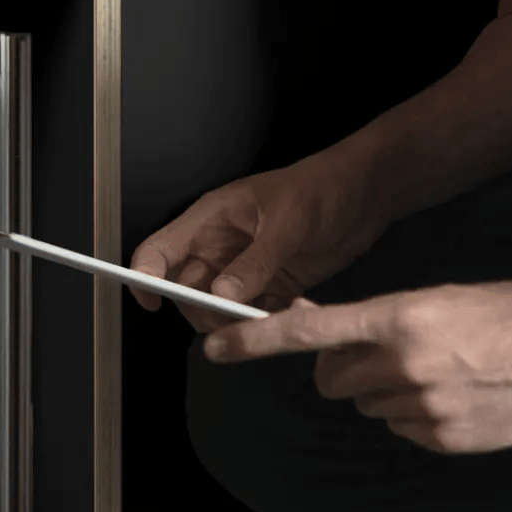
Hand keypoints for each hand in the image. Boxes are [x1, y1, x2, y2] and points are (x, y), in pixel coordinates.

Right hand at [128, 157, 386, 332]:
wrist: (364, 194)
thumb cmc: (319, 188)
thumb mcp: (285, 223)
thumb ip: (254, 262)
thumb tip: (221, 297)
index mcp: (210, 220)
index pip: (159, 250)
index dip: (146, 277)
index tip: (152, 304)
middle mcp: (220, 247)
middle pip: (187, 289)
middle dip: (204, 309)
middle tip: (235, 316)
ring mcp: (245, 268)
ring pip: (219, 308)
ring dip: (238, 321)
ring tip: (271, 316)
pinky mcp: (272, 286)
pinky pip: (254, 314)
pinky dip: (267, 323)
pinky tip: (293, 311)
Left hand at [203, 280, 511, 453]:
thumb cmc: (494, 312)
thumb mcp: (424, 300)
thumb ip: (367, 321)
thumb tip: (308, 324)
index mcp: (394, 319)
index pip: (305, 331)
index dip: (254, 340)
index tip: (214, 347)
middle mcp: (403, 364)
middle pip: (331, 379)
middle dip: (341, 369)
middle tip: (379, 354)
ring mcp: (425, 405)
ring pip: (367, 405)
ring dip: (383, 391)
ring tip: (434, 370)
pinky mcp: (446, 438)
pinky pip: (402, 429)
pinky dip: (416, 415)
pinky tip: (453, 394)